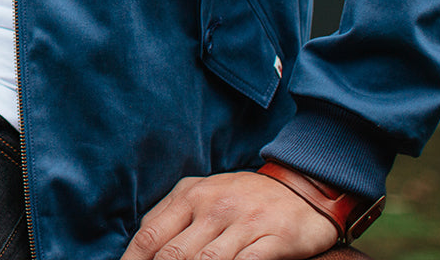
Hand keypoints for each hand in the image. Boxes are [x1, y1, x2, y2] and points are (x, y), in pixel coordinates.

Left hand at [120, 170, 337, 259]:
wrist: (301, 188)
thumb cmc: (242, 197)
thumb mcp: (202, 193)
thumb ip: (170, 214)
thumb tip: (138, 245)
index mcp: (191, 195)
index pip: (152, 235)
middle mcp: (215, 206)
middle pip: (174, 255)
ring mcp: (244, 222)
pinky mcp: (273, 238)